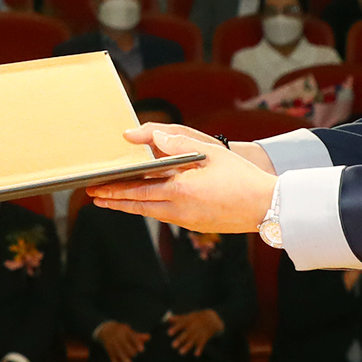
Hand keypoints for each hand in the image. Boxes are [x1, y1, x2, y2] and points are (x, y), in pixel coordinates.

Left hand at [86, 124, 265, 234]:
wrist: (267, 207)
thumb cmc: (242, 177)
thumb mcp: (211, 152)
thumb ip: (178, 143)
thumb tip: (149, 137)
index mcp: (181, 189)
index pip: (139, 189)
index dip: (116, 189)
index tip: (98, 187)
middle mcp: (180, 208)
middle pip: (139, 204)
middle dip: (115, 200)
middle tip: (95, 197)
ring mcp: (187, 220)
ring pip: (150, 212)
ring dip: (130, 206)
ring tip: (112, 202)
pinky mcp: (195, 225)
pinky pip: (165, 216)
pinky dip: (149, 209)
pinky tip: (144, 204)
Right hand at [95, 321, 147, 361]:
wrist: (106, 329)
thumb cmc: (122, 331)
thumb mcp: (129, 331)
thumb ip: (139, 336)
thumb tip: (148, 337)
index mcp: (125, 331)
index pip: (132, 337)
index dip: (137, 343)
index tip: (142, 350)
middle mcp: (118, 336)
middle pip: (125, 344)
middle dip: (130, 351)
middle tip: (134, 354)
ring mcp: (112, 342)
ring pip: (118, 350)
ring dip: (123, 357)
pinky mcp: (108, 347)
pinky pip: (111, 354)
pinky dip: (114, 360)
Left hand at [165, 310, 222, 355]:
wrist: (211, 319)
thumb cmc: (196, 318)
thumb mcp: (188, 317)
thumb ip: (178, 319)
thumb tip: (168, 319)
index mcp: (188, 322)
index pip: (180, 325)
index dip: (175, 329)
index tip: (169, 333)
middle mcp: (193, 328)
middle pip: (186, 334)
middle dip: (180, 340)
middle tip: (173, 346)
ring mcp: (198, 334)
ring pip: (192, 341)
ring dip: (187, 347)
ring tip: (181, 352)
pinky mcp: (204, 338)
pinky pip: (201, 344)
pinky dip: (199, 349)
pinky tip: (196, 354)